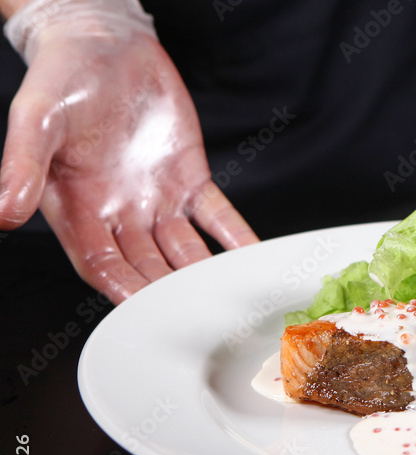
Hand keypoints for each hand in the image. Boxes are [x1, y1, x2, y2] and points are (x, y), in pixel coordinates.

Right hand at [0, 0, 257, 303]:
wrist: (105, 41)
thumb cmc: (62, 76)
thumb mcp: (36, 117)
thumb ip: (21, 164)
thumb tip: (2, 212)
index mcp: (76, 209)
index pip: (102, 264)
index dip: (123, 288)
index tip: (145, 309)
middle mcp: (118, 213)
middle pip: (147, 267)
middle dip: (169, 291)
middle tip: (197, 315)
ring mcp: (157, 200)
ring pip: (184, 251)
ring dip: (204, 274)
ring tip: (227, 297)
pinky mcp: (189, 181)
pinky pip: (217, 218)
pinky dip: (236, 239)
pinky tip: (253, 258)